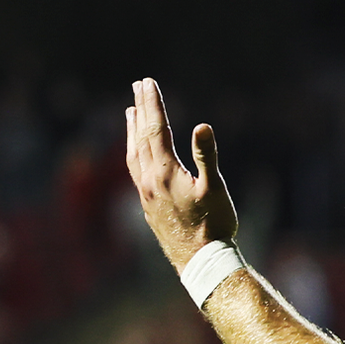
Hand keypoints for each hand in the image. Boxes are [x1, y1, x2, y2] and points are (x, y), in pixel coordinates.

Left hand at [125, 78, 237, 270]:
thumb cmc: (213, 226)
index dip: (153, 104)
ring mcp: (145, 193)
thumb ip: (206, 156)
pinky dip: (133, 152)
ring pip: (133, 153)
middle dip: (141, 109)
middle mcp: (148, 179)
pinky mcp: (147, 205)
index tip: (148, 82)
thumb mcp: (214, 189)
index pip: (155, 129)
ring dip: (131, 129)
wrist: (200, 261)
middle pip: (141, 136)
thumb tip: (202, 126)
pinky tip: (137, 153)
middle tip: (138, 86)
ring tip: (130, 112)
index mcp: (164, 171)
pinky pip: (134, 170)